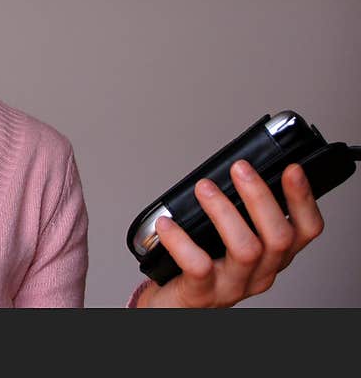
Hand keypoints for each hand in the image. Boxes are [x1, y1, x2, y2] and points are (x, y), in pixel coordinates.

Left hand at [137, 160, 324, 307]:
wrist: (175, 304)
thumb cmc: (201, 264)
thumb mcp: (229, 237)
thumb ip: (239, 211)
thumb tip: (234, 170)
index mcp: (273, 255)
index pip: (306, 230)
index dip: (303, 199)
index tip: (292, 169)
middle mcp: (260, 273)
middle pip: (279, 237)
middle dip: (261, 197)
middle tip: (240, 169)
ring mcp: (232, 286)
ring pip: (246, 250)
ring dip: (225, 213)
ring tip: (204, 188)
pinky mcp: (202, 293)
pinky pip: (198, 265)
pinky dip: (181, 240)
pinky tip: (166, 223)